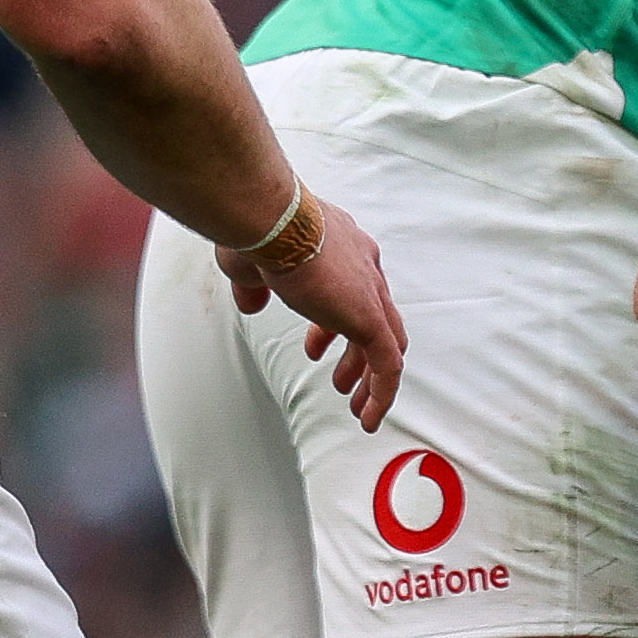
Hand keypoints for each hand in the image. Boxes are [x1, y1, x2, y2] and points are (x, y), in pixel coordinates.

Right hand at [224, 196, 405, 429]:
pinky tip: (367, 417)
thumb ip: (253, 287)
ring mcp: (370, 292)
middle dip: (357, 354)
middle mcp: (365, 266)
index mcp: (343, 248)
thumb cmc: (258, 230)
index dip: (332, 324)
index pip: (352, 291)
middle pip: (375, 319)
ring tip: (355, 405)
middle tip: (342, 379)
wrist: (271, 220)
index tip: (316, 346)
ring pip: (387, 344)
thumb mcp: (249, 265)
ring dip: (370, 379)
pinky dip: (382, 393)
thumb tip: (251, 304)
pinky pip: (388, 364)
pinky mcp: (369, 317)